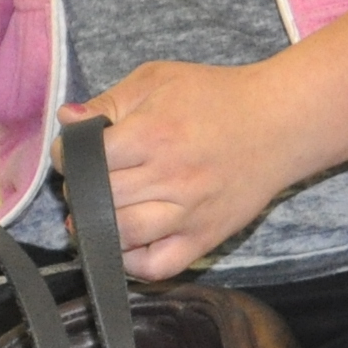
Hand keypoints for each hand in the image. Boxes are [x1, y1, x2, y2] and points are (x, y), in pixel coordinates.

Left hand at [72, 0, 347, 279]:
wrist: (280, 122)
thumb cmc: (216, 97)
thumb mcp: (157, 80)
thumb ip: (107, 101)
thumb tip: (66, 119)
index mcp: (153, 134)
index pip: (86, 158)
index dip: (68, 156)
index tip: (74, 153)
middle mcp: (169, 177)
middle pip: (97, 199)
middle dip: (79, 191)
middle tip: (86, 183)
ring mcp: (188, 213)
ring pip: (120, 238)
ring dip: (96, 230)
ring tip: (97, 214)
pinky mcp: (205, 238)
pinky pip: (157, 267)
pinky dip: (132, 263)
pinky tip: (127, 242)